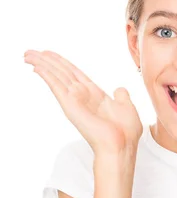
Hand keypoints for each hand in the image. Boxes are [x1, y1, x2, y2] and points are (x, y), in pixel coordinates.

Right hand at [24, 50, 142, 153]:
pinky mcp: (70, 104)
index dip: (62, 62)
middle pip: (61, 72)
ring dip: (41, 63)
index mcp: (95, 94)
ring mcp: (75, 100)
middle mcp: (82, 96)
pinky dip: (46, 75)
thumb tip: (120, 89)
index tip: (49, 54)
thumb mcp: (127, 108)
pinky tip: (36, 66)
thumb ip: (122, 97)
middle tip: (30, 52)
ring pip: (55, 75)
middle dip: (46, 60)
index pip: (74, 73)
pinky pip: (56, 85)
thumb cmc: (126, 132)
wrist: (121, 145)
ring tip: (27, 54)